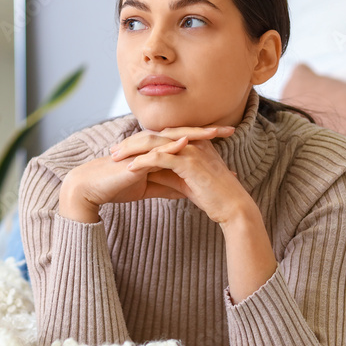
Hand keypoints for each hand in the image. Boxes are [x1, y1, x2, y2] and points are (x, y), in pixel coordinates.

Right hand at [59, 125, 234, 221]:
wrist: (92, 189)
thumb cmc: (117, 186)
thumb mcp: (150, 188)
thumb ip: (169, 186)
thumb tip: (188, 191)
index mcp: (157, 151)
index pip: (185, 142)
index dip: (207, 141)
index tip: (228, 141)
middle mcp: (152, 145)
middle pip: (184, 134)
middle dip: (207, 131)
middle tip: (231, 128)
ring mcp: (143, 149)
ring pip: (172, 137)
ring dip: (194, 133)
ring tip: (214, 132)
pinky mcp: (134, 157)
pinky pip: (155, 149)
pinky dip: (171, 145)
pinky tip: (186, 143)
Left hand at [121, 129, 247, 224]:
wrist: (233, 207)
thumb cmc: (213, 197)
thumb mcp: (186, 183)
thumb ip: (169, 175)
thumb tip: (149, 175)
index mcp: (192, 144)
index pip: (160, 139)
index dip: (139, 144)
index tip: (122, 151)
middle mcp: (192, 143)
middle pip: (155, 137)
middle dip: (131, 143)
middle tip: (113, 151)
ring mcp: (191, 151)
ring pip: (155, 145)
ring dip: (133, 150)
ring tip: (115, 158)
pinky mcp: (190, 163)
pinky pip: (161, 158)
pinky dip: (144, 162)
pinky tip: (130, 169)